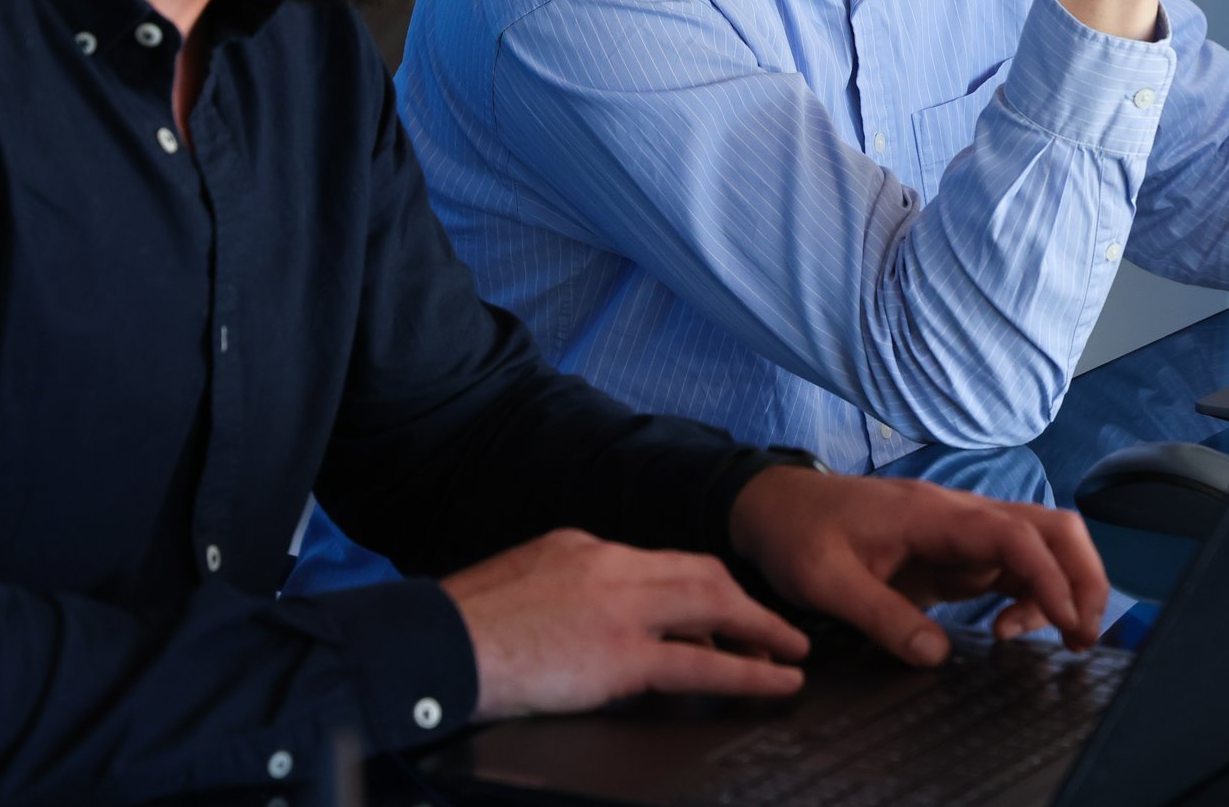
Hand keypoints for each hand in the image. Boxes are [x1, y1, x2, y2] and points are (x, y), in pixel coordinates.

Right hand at [440, 529, 809, 718]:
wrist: (436, 645)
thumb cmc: (465, 626)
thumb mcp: (524, 583)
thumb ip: (569, 590)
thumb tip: (598, 620)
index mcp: (583, 545)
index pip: (662, 562)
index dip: (702, 587)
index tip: (724, 609)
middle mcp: (610, 565)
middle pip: (700, 573)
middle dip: (744, 601)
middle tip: (776, 629)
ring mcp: (619, 608)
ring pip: (714, 606)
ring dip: (760, 630)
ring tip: (791, 653)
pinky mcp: (620, 656)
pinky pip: (701, 664)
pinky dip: (749, 673)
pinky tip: (777, 683)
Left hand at [727, 467, 1108, 666]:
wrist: (773, 506)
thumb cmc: (796, 534)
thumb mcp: (826, 581)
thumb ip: (882, 617)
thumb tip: (936, 656)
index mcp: (932, 514)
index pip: (1014, 533)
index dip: (1049, 576)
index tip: (1065, 623)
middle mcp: (958, 516)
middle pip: (1049, 527)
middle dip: (1081, 576)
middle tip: (1081, 634)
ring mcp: (960, 533)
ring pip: (1039, 545)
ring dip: (1062, 587)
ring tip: (1061, 640)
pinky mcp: (954, 553)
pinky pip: (1011, 567)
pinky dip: (1029, 596)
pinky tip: (1008, 632)